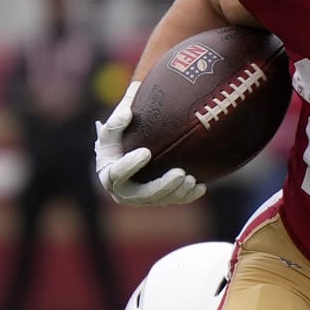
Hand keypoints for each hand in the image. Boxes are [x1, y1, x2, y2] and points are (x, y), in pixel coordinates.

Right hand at [94, 80, 205, 205]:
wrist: (126, 152)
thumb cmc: (119, 136)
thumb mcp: (114, 126)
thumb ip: (118, 118)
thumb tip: (129, 108)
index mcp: (108, 174)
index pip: (117, 173)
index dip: (130, 165)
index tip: (146, 151)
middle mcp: (123, 192)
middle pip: (143, 194)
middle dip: (162, 186)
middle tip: (180, 173)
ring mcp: (141, 199)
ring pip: (161, 200)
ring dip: (177, 192)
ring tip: (191, 178)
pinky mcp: (157, 201)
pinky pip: (173, 202)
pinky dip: (187, 196)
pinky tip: (201, 186)